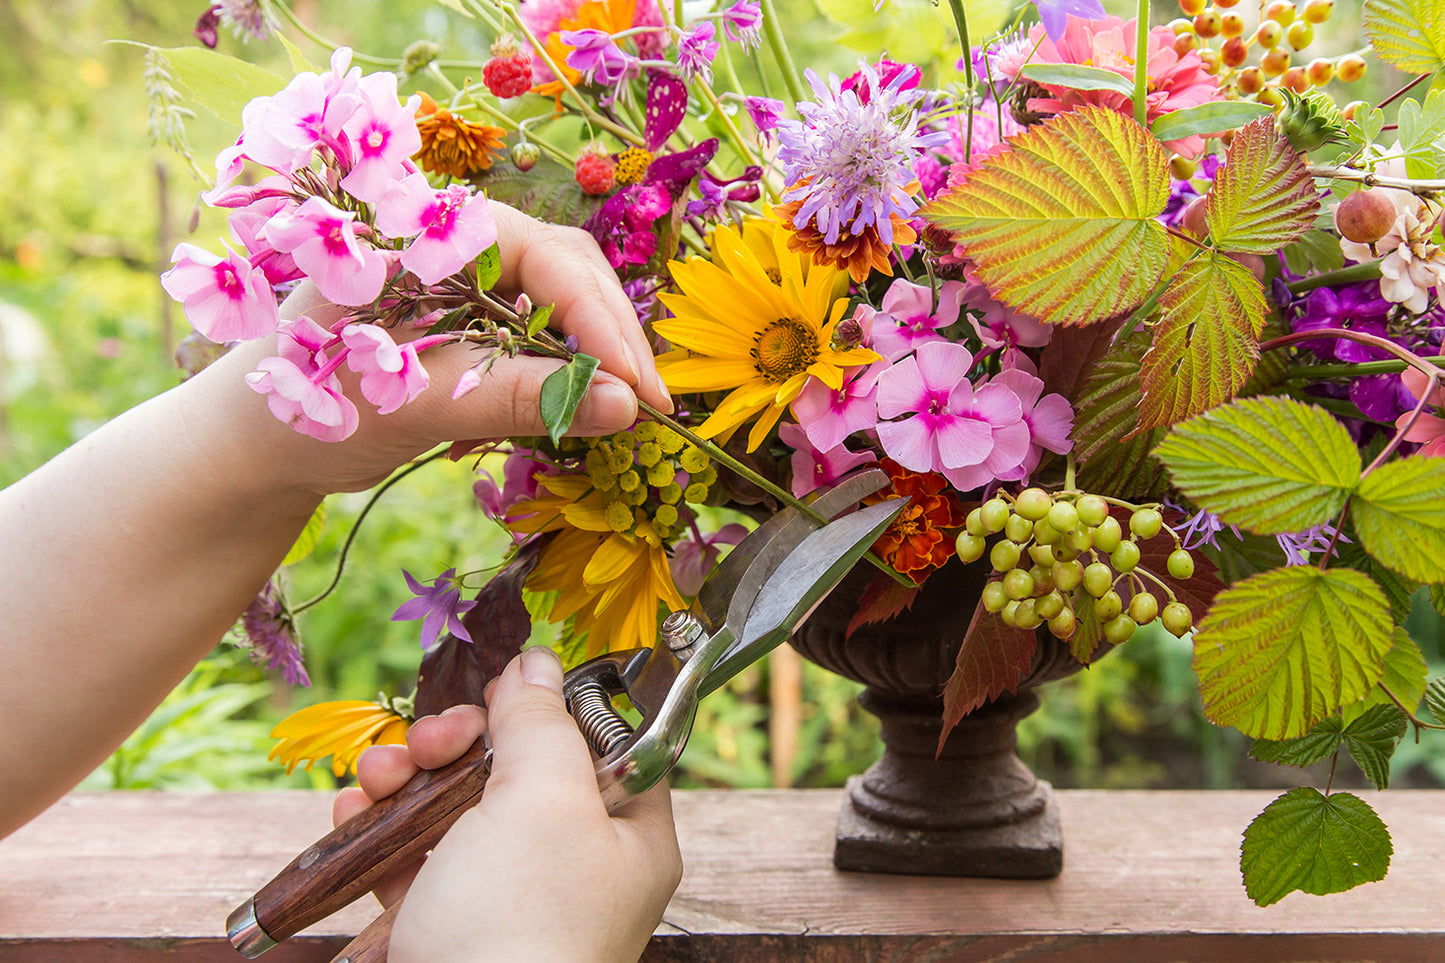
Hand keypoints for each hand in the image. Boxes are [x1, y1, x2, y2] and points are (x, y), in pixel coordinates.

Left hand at [197, 201, 672, 494]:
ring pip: (561, 303)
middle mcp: (455, 243)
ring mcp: (465, 281)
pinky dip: (566, 371)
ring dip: (597, 354)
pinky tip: (581, 407)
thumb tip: (627, 407)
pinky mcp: (469, 322)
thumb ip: (522, 397)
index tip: (640, 390)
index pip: (547, 259)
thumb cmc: (310, 408)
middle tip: (653, 407)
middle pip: (567, 272)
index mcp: (431, 231)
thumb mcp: (420, 402)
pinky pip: (539, 334)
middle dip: (613, 337)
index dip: (602, 323)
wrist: (246, 448)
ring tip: (628, 410)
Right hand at [334, 647, 682, 962]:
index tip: (505, 686)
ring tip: (376, 779)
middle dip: (459, 741)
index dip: (552, 707)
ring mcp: (507, 899)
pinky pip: (414, 857)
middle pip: (517, 768)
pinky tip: (354, 815)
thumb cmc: (519, 926)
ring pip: (456, 806)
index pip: (605, 743)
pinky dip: (381, 829)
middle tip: (432, 741)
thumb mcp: (543, 800)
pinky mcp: (447, 926)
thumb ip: (541, 722)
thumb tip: (538, 663)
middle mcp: (574, 866)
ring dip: (408, 776)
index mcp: (628, 836)